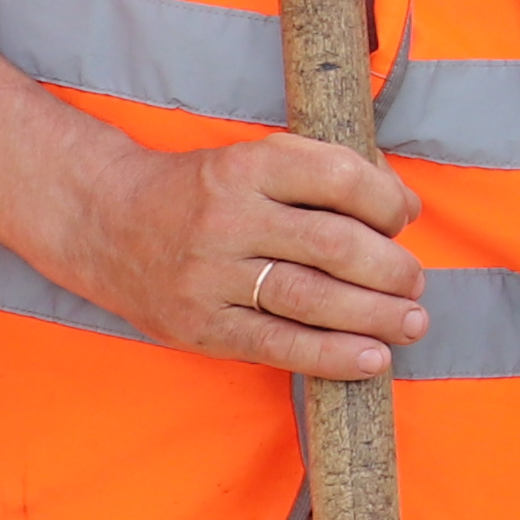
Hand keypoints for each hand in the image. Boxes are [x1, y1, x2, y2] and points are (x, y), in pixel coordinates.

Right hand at [59, 125, 425, 383]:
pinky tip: (372, 359)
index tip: (404, 218)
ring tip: (412, 322)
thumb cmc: (199, 191)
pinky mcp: (201, 326)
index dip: (388, 201)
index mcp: (247, 166)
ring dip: (376, 315)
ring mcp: (211, 276)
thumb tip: (403, 203)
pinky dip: (331, 356)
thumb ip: (322, 174)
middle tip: (416, 283)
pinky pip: (278, 345)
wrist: (104, 221)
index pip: (339, 179)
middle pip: (335, 246)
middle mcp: (229, 219)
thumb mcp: (252, 160)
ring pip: (313, 298)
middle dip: (392, 269)